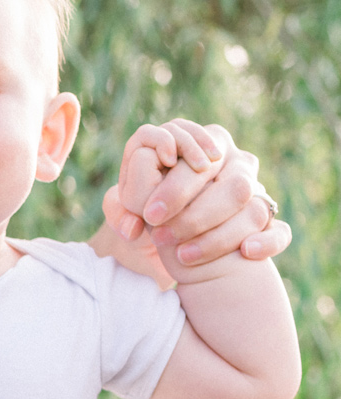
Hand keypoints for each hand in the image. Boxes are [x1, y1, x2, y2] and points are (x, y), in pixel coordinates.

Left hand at [103, 121, 290, 266]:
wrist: (174, 239)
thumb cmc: (149, 214)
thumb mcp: (127, 208)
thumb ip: (119, 209)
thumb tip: (132, 226)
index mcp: (199, 141)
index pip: (197, 150)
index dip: (175, 184)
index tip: (151, 213)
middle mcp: (233, 159)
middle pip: (228, 178)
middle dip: (192, 211)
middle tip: (160, 234)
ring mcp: (255, 188)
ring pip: (250, 202)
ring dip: (218, 233)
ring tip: (182, 256)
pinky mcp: (267, 220)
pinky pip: (279, 230)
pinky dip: (267, 241)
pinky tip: (246, 252)